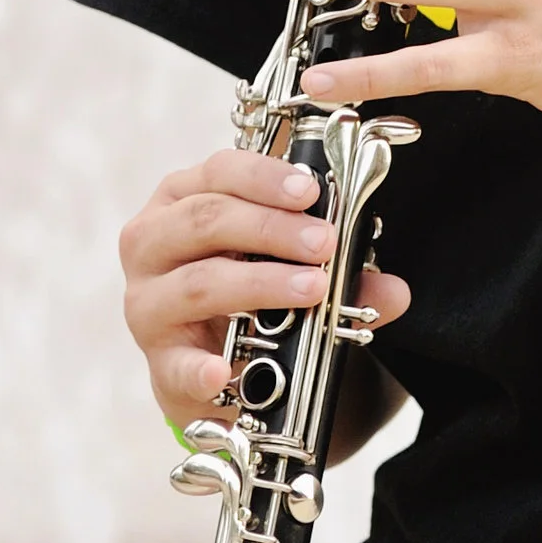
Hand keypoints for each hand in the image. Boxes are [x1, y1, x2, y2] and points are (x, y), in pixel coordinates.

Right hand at [118, 146, 410, 432]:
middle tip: (324, 244)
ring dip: (260, 284)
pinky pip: (176, 364)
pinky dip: (200, 368)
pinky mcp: (157, 359)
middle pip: (206, 220)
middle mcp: (154, 243)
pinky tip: (223, 371)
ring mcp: (148, 302)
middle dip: (271, 228)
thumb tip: (393, 290)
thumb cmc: (244, 293)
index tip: (312, 192)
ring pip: (199, 283)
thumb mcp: (287, 265)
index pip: (220, 171)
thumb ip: (339, 271)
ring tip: (311, 289)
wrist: (213, 364)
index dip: (266, 177)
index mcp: (183, 200)